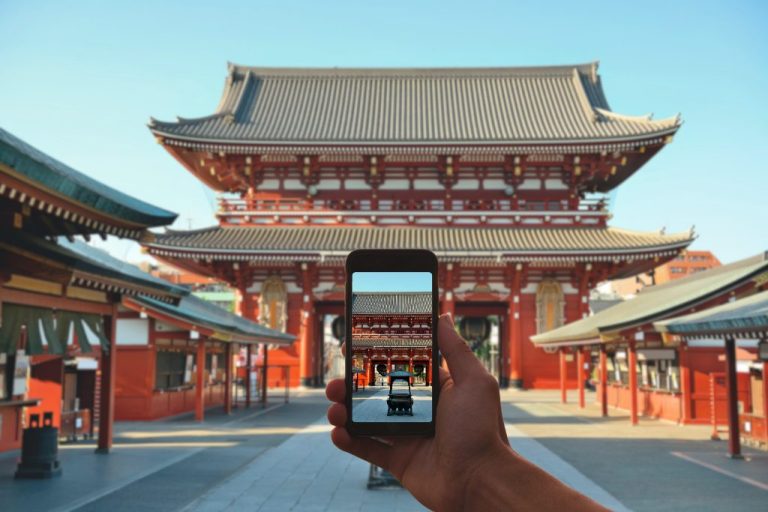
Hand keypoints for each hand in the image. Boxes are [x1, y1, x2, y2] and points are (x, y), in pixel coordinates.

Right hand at [326, 314, 511, 510]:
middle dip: (353, 386)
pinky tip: (338, 433)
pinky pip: (367, 449)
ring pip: (366, 419)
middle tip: (336, 381)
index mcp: (434, 390)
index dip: (376, 358)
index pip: (399, 368)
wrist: (481, 481)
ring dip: (345, 412)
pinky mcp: (399, 461)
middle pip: (377, 393)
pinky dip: (349, 441)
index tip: (355, 346)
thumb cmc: (482, 430)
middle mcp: (419, 411)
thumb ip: (455, 349)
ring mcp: (407, 436)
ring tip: (334, 408)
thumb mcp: (474, 381)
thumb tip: (442, 315)